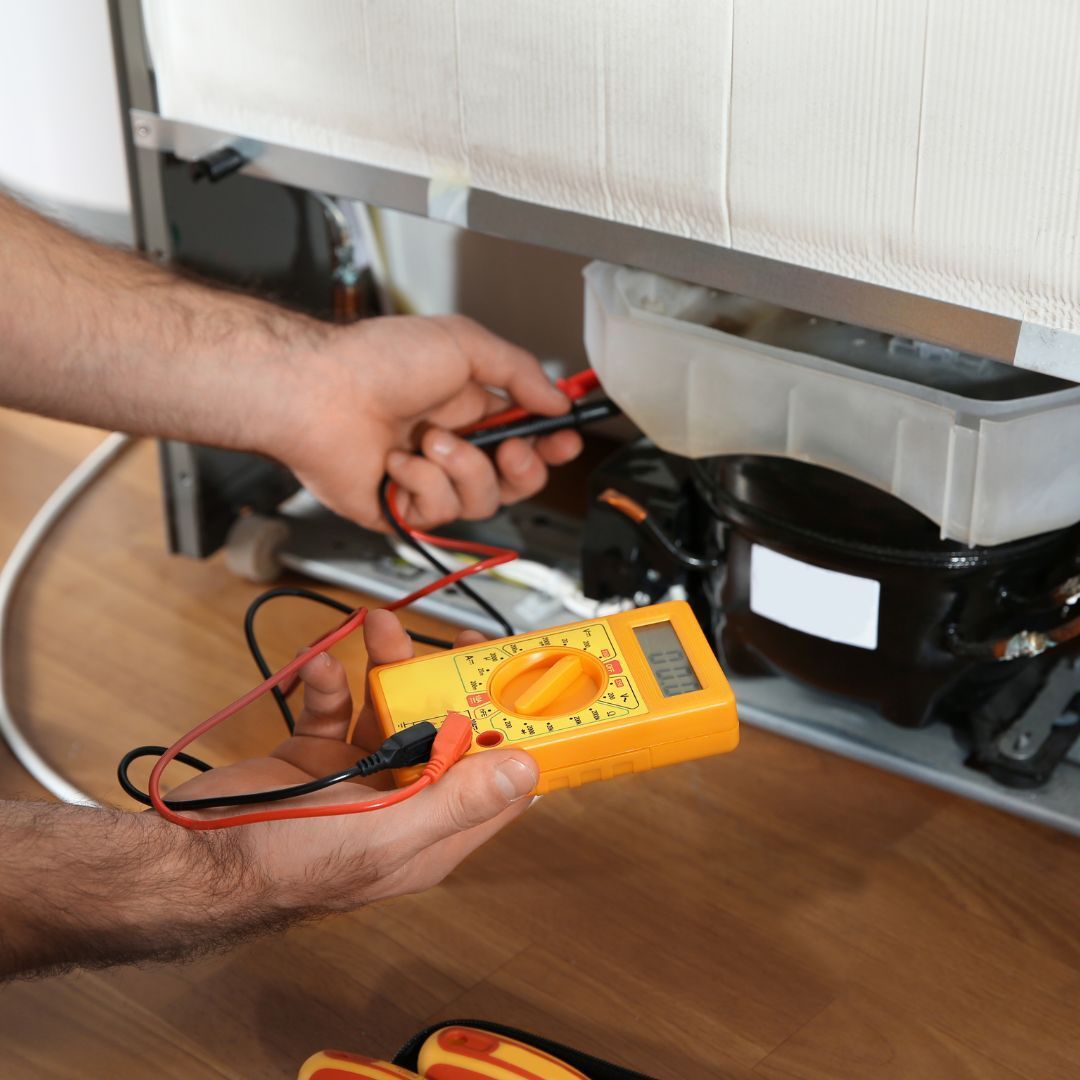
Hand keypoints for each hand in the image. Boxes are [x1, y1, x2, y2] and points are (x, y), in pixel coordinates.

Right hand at [164, 609, 538, 911]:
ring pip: (391, 710)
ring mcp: (357, 777)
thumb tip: (526, 771)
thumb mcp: (382, 834)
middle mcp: (401, 804)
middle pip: (445, 735)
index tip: (525, 687)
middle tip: (456, 638)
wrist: (190, 857)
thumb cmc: (285, 862)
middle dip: (449, 684)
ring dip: (387, 667)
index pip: (495, 786)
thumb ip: (455, 801)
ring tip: (379, 625)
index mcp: (430, 832)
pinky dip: (329, 682)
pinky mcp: (316, 755)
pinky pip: (335, 707)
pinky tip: (318, 667)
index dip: (516, 738)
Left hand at [276, 314, 582, 530]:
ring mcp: (427, 481)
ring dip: (462, 468)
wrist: (321, 392)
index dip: (551, 443)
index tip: (566, 439)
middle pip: (515, 480)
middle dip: (523, 466)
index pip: (527, 437)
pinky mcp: (402, 510)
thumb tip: (556, 400)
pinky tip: (396, 460)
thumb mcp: (464, 343)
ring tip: (429, 440)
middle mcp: (453, 448)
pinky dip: (421, 483)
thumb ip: (520, 372)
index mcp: (470, 408)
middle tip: (511, 448)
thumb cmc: (378, 361)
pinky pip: (440, 513)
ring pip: (482, 500)